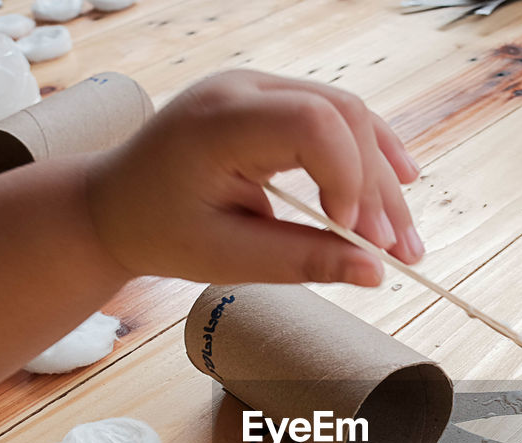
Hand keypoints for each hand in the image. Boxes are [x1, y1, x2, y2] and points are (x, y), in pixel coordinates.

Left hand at [87, 70, 422, 286]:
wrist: (116, 205)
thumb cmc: (159, 230)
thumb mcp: (226, 258)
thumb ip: (301, 260)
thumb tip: (374, 273)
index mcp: (219, 122)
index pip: (312, 124)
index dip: (348, 177)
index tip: (352, 235)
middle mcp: (242, 90)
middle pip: (342, 117)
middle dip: (378, 187)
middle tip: (399, 252)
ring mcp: (258, 90)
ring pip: (349, 116)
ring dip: (384, 177)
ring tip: (406, 239)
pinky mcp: (271, 104)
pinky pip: (334, 117)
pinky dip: (368, 154)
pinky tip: (401, 184)